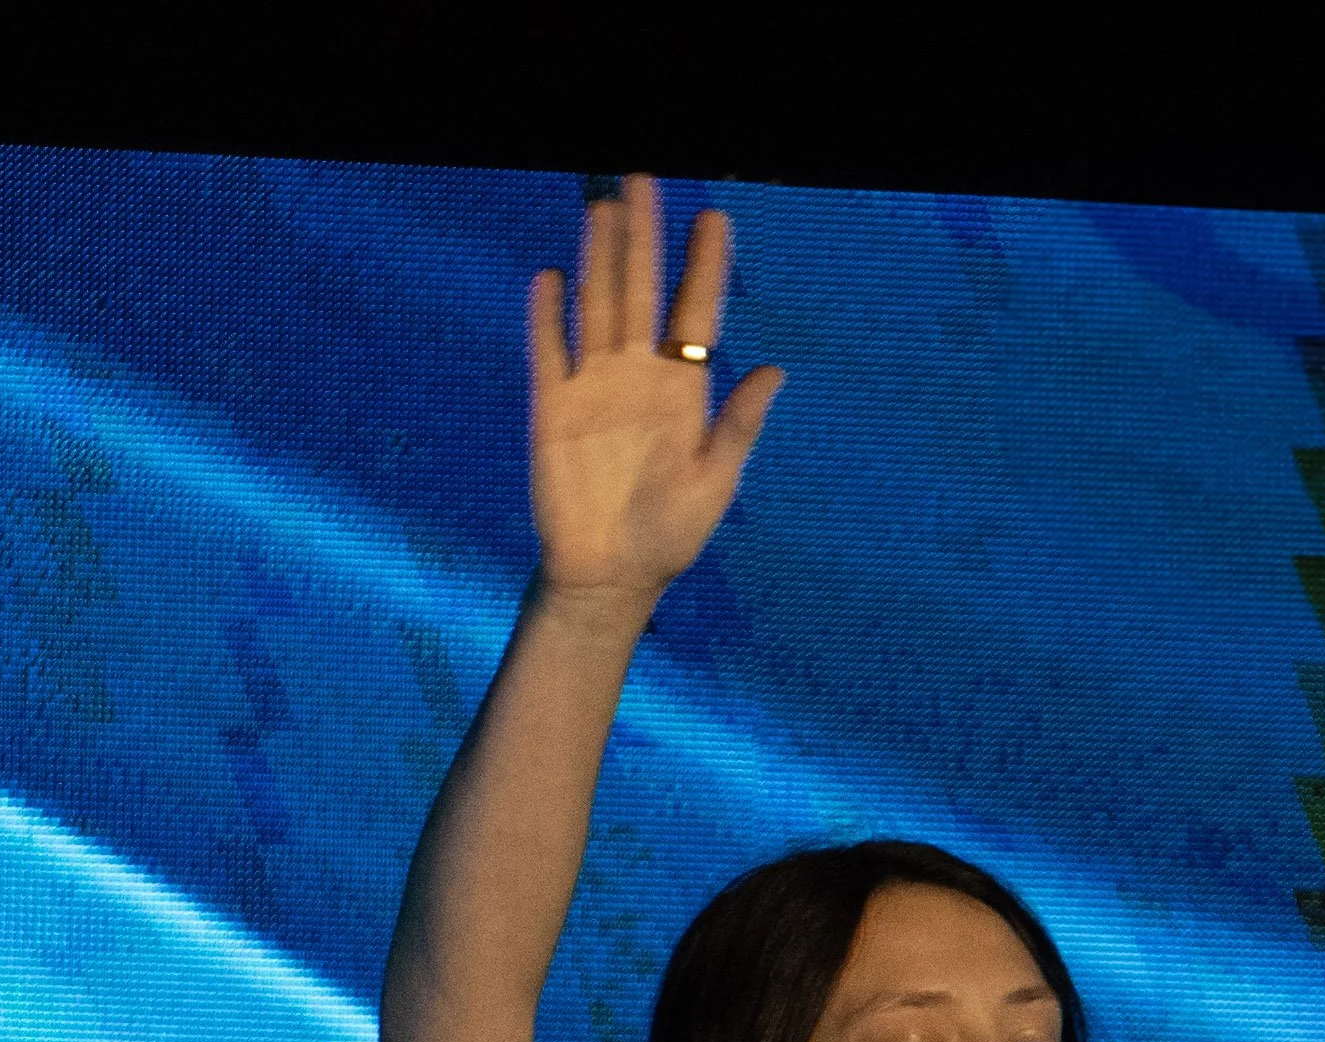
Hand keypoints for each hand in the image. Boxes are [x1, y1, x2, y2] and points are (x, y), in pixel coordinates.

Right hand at [527, 174, 783, 615]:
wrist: (609, 578)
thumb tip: (776, 371)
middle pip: (640, 292)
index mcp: (682, 391)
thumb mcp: (714, 484)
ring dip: (598, 258)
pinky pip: (549, 353)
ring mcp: (593, 388)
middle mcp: (637, 377)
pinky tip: (551, 277)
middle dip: (644, 237)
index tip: (715, 219)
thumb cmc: (668, 537)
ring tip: (604, 208)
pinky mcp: (553, 410)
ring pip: (596, 307)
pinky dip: (548, 317)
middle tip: (646, 179)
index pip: (694, 315)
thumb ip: (738, 426)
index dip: (705, 267)